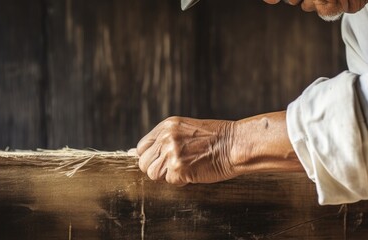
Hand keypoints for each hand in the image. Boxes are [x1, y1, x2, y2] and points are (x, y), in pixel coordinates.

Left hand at [137, 111, 301, 185]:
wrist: (235, 144)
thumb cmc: (216, 139)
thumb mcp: (185, 130)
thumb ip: (164, 140)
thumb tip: (132, 153)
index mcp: (166, 126)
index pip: (141, 148)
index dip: (151, 158)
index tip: (163, 161)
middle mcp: (165, 138)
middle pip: (144, 163)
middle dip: (158, 169)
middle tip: (177, 166)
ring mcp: (171, 153)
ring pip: (153, 174)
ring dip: (168, 176)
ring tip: (186, 168)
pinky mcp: (178, 168)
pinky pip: (169, 182)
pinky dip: (181, 181)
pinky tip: (194, 172)